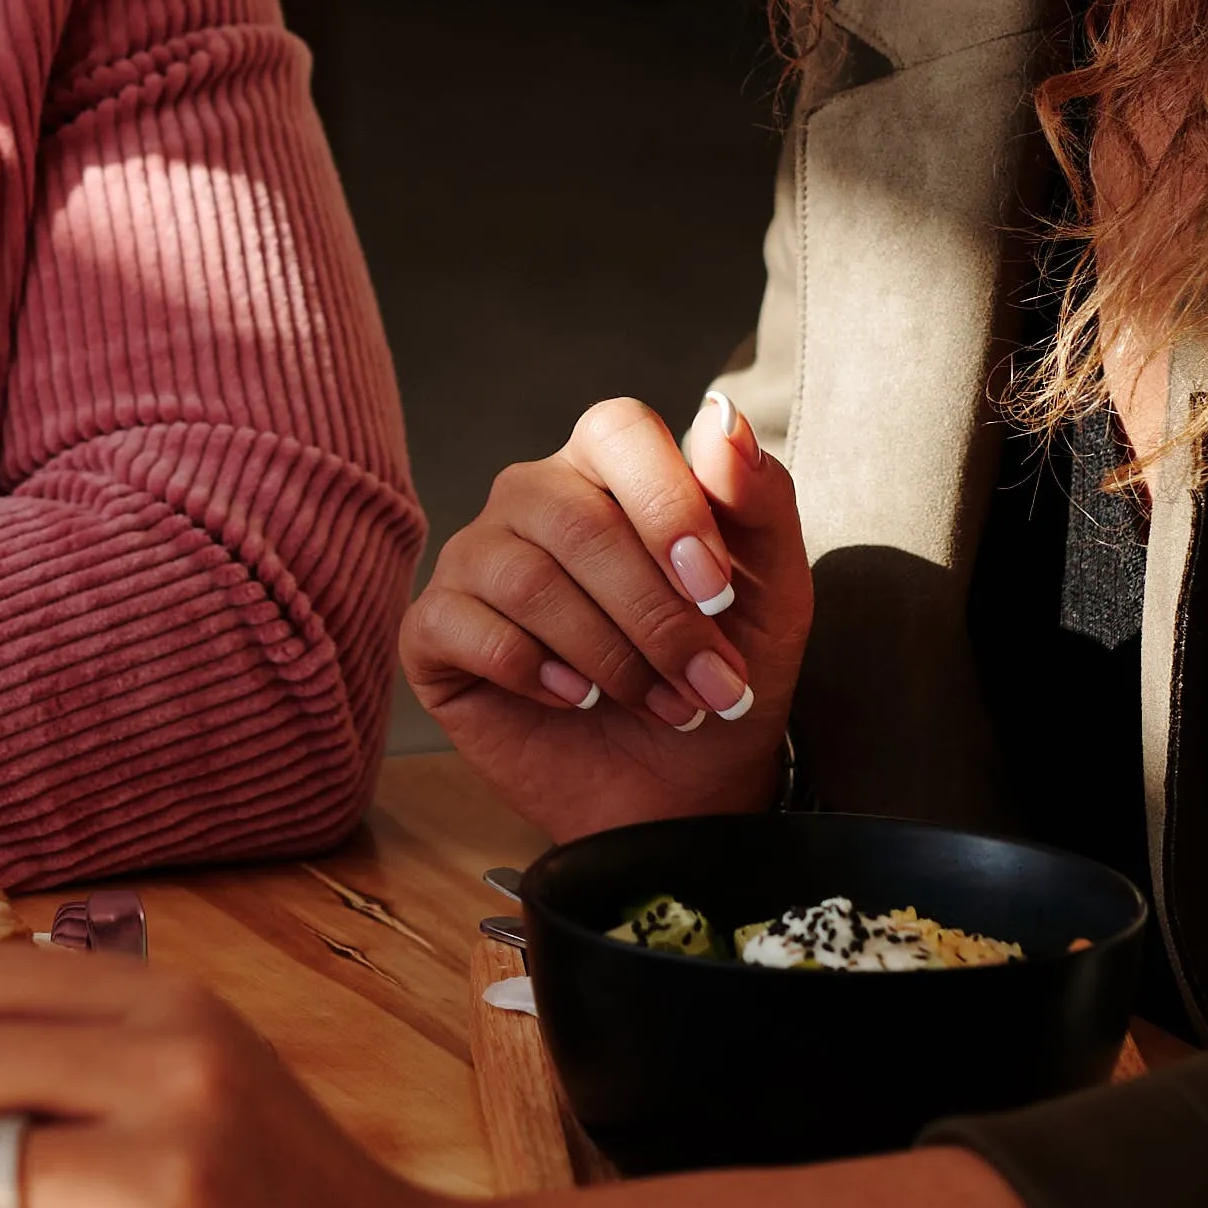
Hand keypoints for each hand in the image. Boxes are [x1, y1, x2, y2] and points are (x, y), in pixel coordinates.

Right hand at [405, 390, 813, 844]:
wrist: (683, 791)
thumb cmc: (723, 676)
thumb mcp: (773, 591)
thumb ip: (760, 497)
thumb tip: (722, 416)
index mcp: (608, 470)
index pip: (617, 429)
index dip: (667, 504)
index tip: (716, 592)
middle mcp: (533, 499)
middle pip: (573, 517)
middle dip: (653, 614)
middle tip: (706, 684)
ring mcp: (475, 561)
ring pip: (523, 575)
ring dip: (609, 654)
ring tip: (656, 702)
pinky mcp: (434, 631)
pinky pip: (465, 625)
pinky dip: (534, 671)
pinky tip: (575, 698)